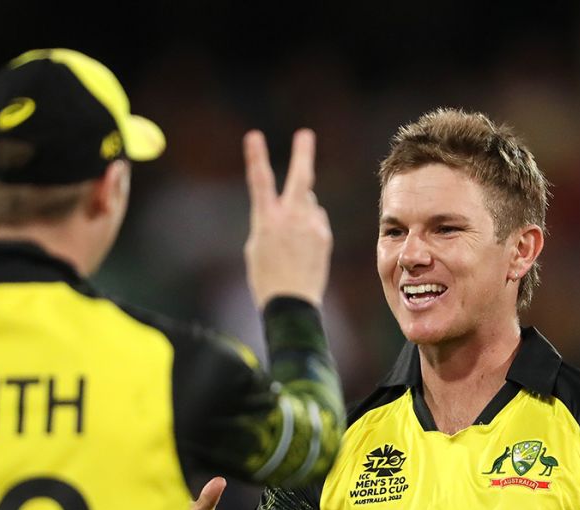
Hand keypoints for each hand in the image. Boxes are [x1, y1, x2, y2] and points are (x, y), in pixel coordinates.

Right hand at [243, 128, 332, 308]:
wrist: (291, 304)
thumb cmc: (266, 278)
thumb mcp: (256, 246)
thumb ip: (271, 220)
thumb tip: (294, 205)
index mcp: (267, 220)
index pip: (260, 181)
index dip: (256, 156)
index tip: (254, 136)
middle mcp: (291, 218)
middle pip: (301, 178)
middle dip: (302, 153)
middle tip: (305, 135)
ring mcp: (312, 226)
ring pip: (308, 202)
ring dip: (301, 208)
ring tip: (291, 239)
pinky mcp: (324, 235)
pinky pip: (316, 220)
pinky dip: (309, 225)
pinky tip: (302, 248)